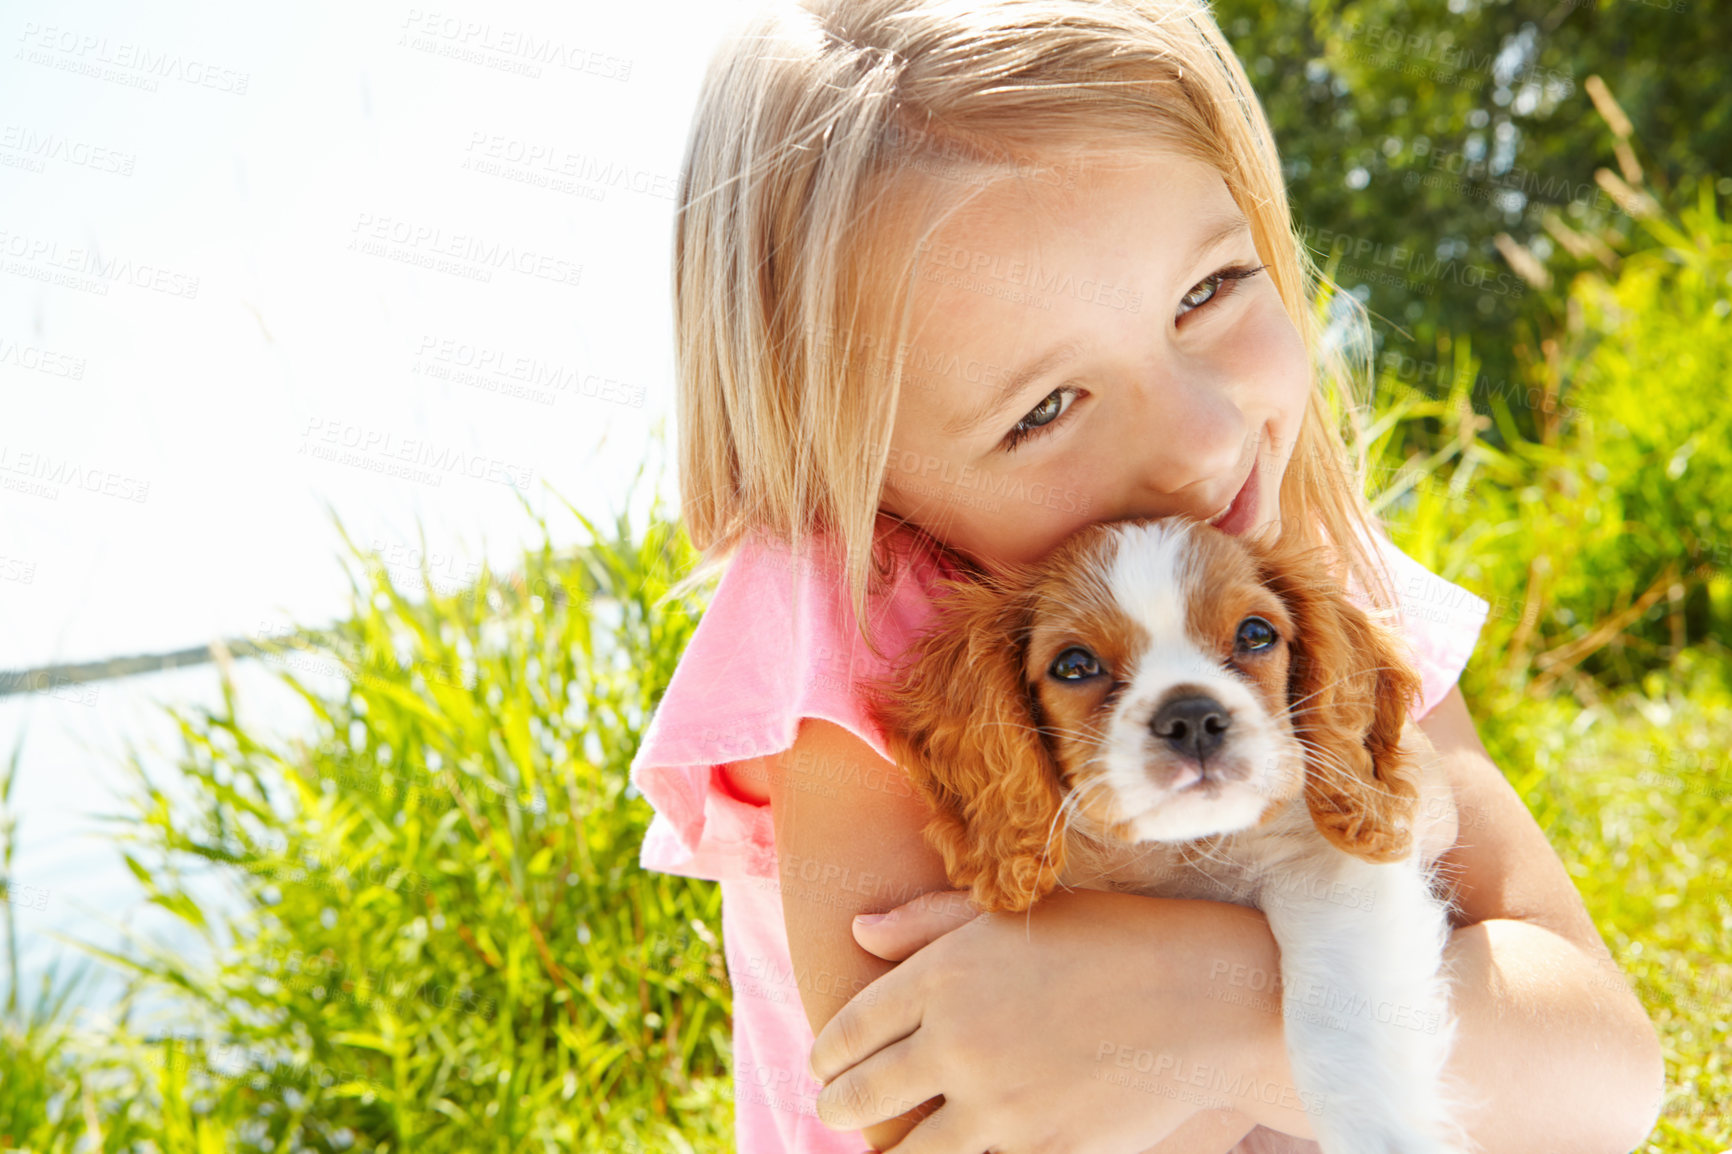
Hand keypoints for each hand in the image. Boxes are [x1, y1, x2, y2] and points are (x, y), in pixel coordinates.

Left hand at [808, 887, 1291, 1153]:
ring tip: (883, 1148)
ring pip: (907, 1152)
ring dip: (886, 1151)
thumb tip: (860, 930)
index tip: (823, 1064)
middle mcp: (956, 1044)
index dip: (828, 1054)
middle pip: (861, 1095)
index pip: (850, 1029)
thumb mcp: (1011, 915)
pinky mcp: (1040, 1152)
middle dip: (839, 1104)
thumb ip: (926, 923)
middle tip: (836, 1106)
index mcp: (942, 977)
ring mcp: (997, 1107)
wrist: (1201, 998)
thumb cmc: (1109, 939)